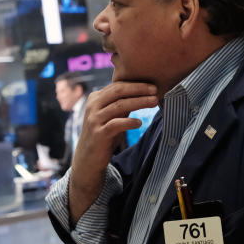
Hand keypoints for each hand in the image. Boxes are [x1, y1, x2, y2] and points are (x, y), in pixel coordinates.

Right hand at [68, 81, 156, 222]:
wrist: (88, 159)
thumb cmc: (104, 135)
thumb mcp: (113, 117)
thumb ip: (122, 105)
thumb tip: (144, 92)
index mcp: (95, 98)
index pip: (117, 85)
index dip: (136, 84)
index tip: (152, 86)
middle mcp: (92, 106)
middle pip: (118, 91)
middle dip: (139, 89)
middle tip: (155, 90)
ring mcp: (94, 119)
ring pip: (119, 105)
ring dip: (139, 102)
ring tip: (154, 102)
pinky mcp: (98, 134)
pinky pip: (116, 124)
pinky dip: (129, 122)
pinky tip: (140, 122)